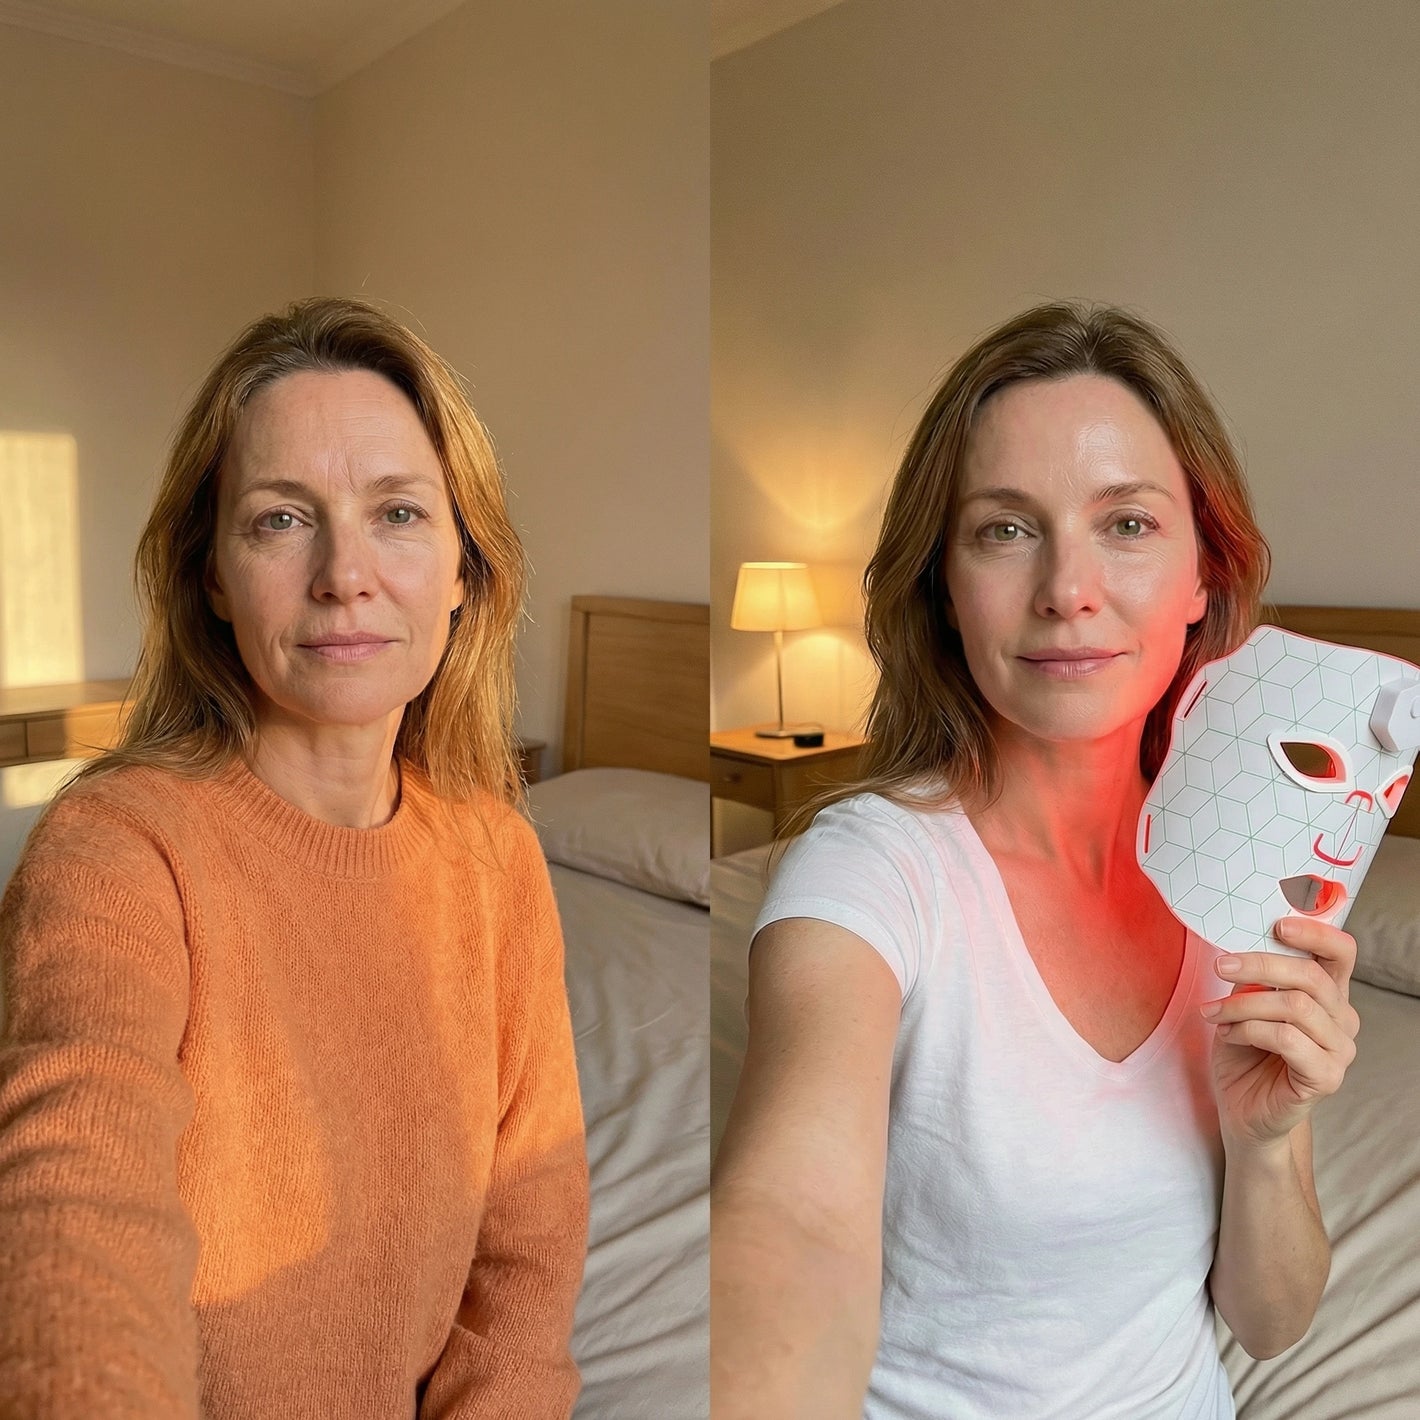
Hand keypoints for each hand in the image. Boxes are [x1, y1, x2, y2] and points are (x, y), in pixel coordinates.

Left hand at [1202, 917, 1360, 1152]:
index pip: (1341, 953)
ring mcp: (1340, 1050)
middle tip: (1220, 966)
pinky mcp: (1326, 1077)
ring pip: (1294, 1006)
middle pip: (1310, 976)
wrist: (1243, 1107)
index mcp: (1328, 994)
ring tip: (1214, 1013)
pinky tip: (1228, 1035)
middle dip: (1258, 966)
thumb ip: (1256, 977)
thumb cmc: (1245, 1051)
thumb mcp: (1245, 1003)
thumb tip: (1243, 945)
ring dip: (1243, 1004)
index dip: (1315, 932)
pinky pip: (1287, 1038)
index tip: (1278, 925)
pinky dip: (1248, 1030)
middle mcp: (1342, 1019)